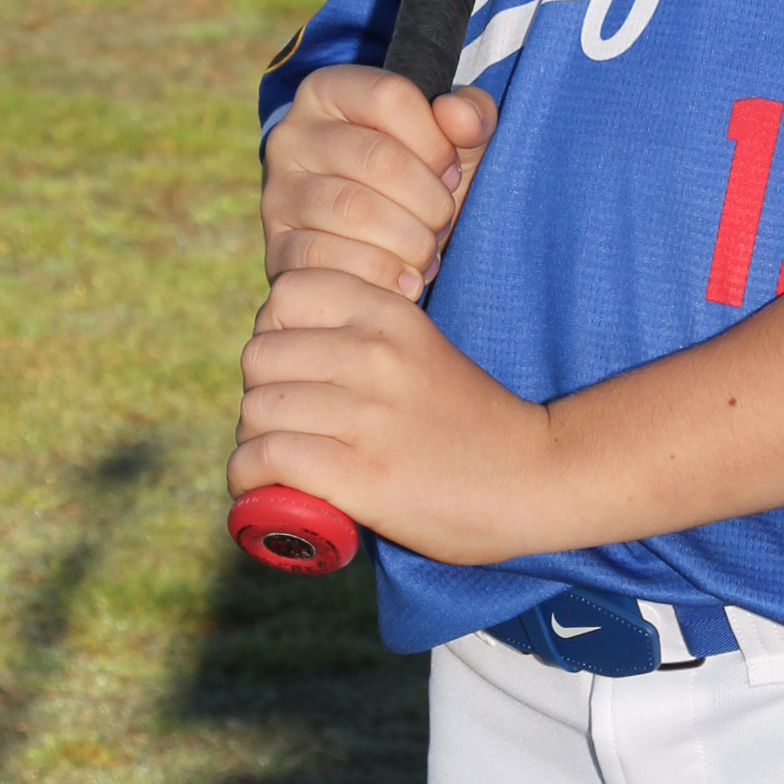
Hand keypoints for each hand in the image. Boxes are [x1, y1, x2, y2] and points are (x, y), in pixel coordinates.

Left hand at [229, 265, 551, 563]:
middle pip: (259, 356)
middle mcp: (374, 353)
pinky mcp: (359, 474)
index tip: (294, 369)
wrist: (534, 478)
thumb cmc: (470, 421)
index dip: (275, 332)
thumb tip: (284, 356)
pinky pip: (263, 459)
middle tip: (284, 426)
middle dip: (259, 393)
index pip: (286, 292)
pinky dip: (250, 480)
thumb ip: (362, 342)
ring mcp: (367, 414)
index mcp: (391, 314)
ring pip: (255, 410)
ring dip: (254, 443)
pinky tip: (266, 491)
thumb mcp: (420, 351)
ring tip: (279, 464)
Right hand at [261, 67, 497, 296]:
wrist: (370, 245)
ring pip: (354, 211)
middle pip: (379, 158)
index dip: (436, 140)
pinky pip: (329, 259)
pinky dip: (379, 275)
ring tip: (427, 253)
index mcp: (328, 91)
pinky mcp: (277, 245)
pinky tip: (403, 281)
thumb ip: (469, 116)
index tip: (450, 172)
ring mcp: (278, 191)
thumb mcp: (449, 142)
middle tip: (443, 221)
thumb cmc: (415, 181)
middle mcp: (292, 134)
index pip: (390, 96)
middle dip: (429, 200)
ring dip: (410, 241)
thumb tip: (460, 117)